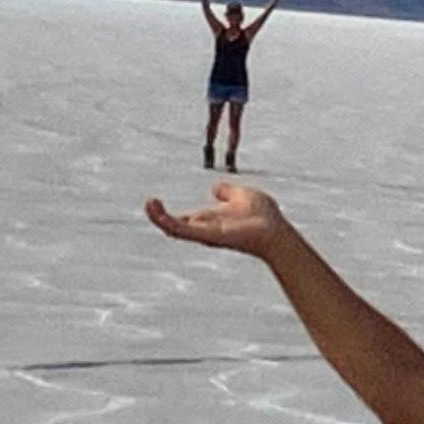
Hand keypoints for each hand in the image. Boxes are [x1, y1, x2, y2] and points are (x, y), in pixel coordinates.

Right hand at [146, 181, 283, 255]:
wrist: (274, 229)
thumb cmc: (264, 215)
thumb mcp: (241, 195)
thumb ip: (227, 192)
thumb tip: (215, 188)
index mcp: (212, 220)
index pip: (186, 219)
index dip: (171, 214)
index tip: (154, 202)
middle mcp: (205, 229)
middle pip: (176, 226)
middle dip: (160, 217)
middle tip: (149, 203)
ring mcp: (204, 233)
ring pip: (174, 229)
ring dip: (158, 218)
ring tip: (148, 204)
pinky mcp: (205, 235)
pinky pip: (180, 231)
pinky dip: (166, 221)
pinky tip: (155, 209)